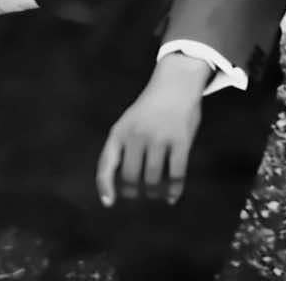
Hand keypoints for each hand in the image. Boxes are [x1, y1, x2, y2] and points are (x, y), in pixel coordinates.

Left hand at [96, 55, 209, 207]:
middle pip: (130, 178)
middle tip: (138, 194)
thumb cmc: (150, 108)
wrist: (175, 82)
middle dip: (133, 191)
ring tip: (155, 192)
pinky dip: (173, 191)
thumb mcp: (129, 121)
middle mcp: (137, 134)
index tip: (109, 202)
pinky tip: (172, 197)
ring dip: (154, 192)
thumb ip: (123, 147)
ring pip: (152, 181)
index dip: (105, 185)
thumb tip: (123, 187)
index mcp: (120, 130)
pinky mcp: (180, 141)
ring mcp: (159, 137)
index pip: (106, 163)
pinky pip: (176, 176)